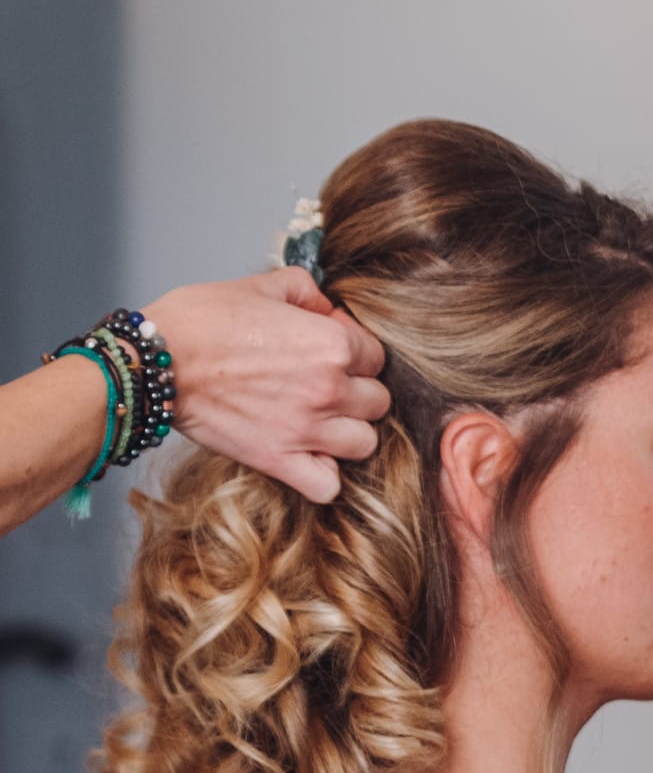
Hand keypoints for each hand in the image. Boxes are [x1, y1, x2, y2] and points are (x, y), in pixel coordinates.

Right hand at [146, 269, 391, 501]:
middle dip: (358, 393)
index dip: (356, 354)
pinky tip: (310, 457)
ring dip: (349, 433)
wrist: (154, 363)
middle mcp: (328, 389)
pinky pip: (329, 485)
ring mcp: (307, 429)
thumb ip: (306, 292)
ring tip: (323, 423)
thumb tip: (329, 309)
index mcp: (331, 344)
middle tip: (327, 388)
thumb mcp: (259, 286)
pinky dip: (325, 476)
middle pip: (378, 402)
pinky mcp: (279, 461)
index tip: (331, 355)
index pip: (377, 357)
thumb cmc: (199, 322)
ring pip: (365, 443)